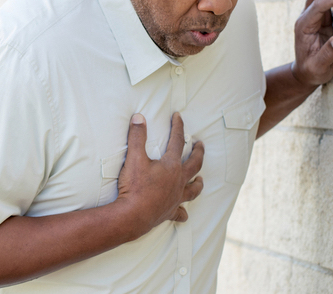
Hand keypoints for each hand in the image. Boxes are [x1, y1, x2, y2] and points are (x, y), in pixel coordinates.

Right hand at [116, 112, 203, 232]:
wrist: (132, 216)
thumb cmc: (134, 187)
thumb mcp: (134, 158)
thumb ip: (137, 137)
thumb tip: (138, 117)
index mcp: (172, 166)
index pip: (177, 141)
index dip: (178, 127)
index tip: (177, 116)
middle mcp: (178, 181)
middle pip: (194, 164)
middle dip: (198, 152)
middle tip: (200, 145)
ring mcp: (176, 198)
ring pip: (193, 190)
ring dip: (197, 184)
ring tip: (200, 180)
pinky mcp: (170, 212)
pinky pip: (180, 213)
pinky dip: (183, 212)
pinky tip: (184, 214)